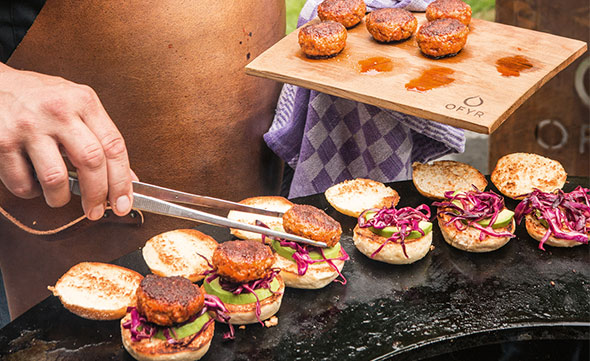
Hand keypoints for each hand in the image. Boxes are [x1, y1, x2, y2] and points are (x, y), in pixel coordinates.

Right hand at [0, 64, 132, 219]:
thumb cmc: (39, 97)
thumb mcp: (77, 105)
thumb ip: (101, 137)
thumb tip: (126, 178)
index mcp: (84, 101)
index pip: (114, 146)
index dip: (122, 181)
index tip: (123, 202)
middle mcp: (59, 111)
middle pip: (91, 162)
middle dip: (97, 195)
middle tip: (95, 211)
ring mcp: (29, 126)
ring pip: (55, 178)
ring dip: (59, 198)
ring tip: (58, 197)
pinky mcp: (2, 141)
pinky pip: (23, 182)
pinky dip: (31, 192)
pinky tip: (33, 183)